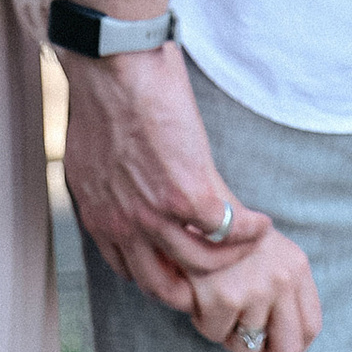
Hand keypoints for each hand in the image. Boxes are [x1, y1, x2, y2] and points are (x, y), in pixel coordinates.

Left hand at [62, 44, 269, 311]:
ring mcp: (156, 215)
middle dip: (195, 287)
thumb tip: (121, 192)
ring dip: (232, 260)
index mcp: (98, 217)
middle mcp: (124, 227)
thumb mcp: (89, 157)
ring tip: (250, 246)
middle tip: (219, 273)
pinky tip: (262, 223)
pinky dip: (251, 231)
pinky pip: (229, 229)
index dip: (159, 275)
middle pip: (165, 286)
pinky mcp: (187, 193)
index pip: (130, 272)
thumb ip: (104, 186)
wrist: (110, 64)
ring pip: (203, 265)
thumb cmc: (99, 92)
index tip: (179, 266)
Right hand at [187, 223, 321, 351]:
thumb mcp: (268, 257)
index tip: (269, 350)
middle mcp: (283, 278)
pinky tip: (199, 296)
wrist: (194, 210)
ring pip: (245, 345)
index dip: (287, 347)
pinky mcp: (225, 295)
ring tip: (215, 304)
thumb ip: (283, 295)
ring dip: (226, 334)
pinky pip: (216, 334)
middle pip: (288, 349)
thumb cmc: (230, 239)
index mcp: (297, 266)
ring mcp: (256, 288)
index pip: (309, 328)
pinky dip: (204, 322)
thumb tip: (284, 350)